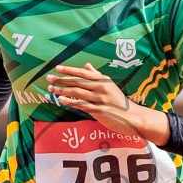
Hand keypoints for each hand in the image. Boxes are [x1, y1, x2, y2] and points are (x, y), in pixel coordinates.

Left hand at [47, 63, 168, 144]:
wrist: (133, 117)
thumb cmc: (120, 102)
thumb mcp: (110, 85)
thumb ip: (97, 75)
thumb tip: (87, 65)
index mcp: (103, 80)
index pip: (83, 72)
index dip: (69, 70)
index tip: (57, 68)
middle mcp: (101, 87)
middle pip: (77, 81)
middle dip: (61, 79)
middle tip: (48, 78)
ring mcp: (100, 99)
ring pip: (77, 92)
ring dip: (62, 90)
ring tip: (51, 89)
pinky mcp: (100, 110)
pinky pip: (82, 105)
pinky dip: (70, 101)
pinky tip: (61, 99)